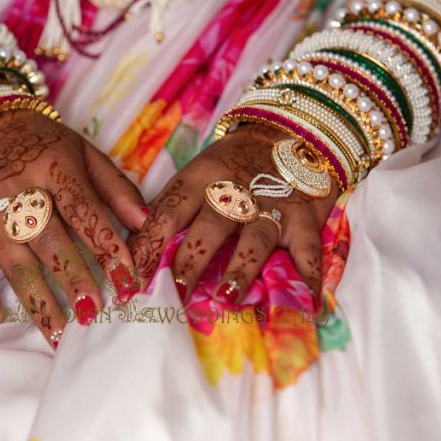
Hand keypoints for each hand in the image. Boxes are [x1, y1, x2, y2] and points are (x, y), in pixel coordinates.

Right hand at [0, 110, 145, 346]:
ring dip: (37, 298)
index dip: (107, 244)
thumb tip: (148, 222)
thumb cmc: (44, 145)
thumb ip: (116, 188)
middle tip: (94, 312)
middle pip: (50, 240)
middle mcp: (19, 191)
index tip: (128, 276)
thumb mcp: (84, 152)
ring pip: (15, 261)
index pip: (84, 210)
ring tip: (58, 333)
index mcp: (54, 167)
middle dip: (73, 278)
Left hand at [129, 124, 338, 305]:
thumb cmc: (228, 167)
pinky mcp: (305, 219)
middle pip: (210, 226)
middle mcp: (235, 192)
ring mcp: (272, 206)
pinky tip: (305, 307)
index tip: (134, 277)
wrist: (285, 132)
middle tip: (175, 291)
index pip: (169, 211)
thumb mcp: (193, 177)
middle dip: (192, 259)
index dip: (150, 244)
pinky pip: (308, 252)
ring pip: (256, 237)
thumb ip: (168, 212)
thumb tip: (132, 254)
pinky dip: (307, 279)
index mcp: (199, 179)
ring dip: (241, 267)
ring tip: (226, 296)